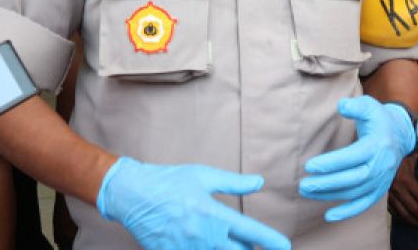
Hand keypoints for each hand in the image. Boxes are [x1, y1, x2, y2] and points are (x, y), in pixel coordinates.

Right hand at [96, 156, 290, 249]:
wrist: (132, 194)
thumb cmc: (170, 181)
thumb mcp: (203, 176)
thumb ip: (234, 183)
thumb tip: (260, 182)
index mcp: (213, 214)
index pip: (251, 233)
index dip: (271, 241)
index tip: (285, 246)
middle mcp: (203, 236)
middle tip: (252, 244)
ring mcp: (187, 249)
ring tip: (228, 242)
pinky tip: (208, 244)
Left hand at [299, 96, 416, 221]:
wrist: (399, 135)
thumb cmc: (378, 119)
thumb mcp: (369, 106)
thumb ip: (355, 106)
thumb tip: (342, 106)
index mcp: (377, 145)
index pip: (352, 157)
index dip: (331, 163)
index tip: (309, 166)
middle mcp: (381, 166)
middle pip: (353, 179)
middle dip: (327, 183)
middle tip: (304, 185)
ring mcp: (381, 180)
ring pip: (355, 193)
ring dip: (330, 195)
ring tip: (307, 192)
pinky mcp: (379, 190)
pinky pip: (364, 204)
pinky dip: (347, 212)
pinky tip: (329, 216)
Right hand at [386, 153, 417, 227]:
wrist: (376, 155)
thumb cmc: (396, 155)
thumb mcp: (410, 156)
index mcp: (406, 179)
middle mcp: (397, 188)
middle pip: (414, 208)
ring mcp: (388, 194)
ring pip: (402, 213)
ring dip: (413, 221)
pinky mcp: (381, 196)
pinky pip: (392, 211)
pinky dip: (400, 217)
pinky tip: (406, 220)